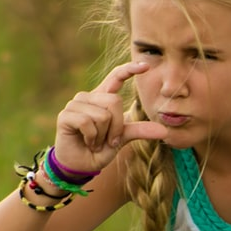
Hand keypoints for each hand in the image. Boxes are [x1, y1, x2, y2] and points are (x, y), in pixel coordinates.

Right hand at [53, 62, 168, 171]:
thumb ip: (140, 130)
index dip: (129, 69)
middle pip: (114, 101)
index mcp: (103, 97)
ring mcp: (75, 104)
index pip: (116, 76)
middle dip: (117, 126)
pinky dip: (92, 138)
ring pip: (102, 115)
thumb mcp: (123, 138)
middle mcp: (88, 96)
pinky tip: (87, 143)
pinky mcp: (65, 116)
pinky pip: (87, 123)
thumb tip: (165, 131)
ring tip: (95, 142)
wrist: (82, 165)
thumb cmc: (102, 148)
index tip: (146, 66)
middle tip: (108, 140)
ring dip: (103, 135)